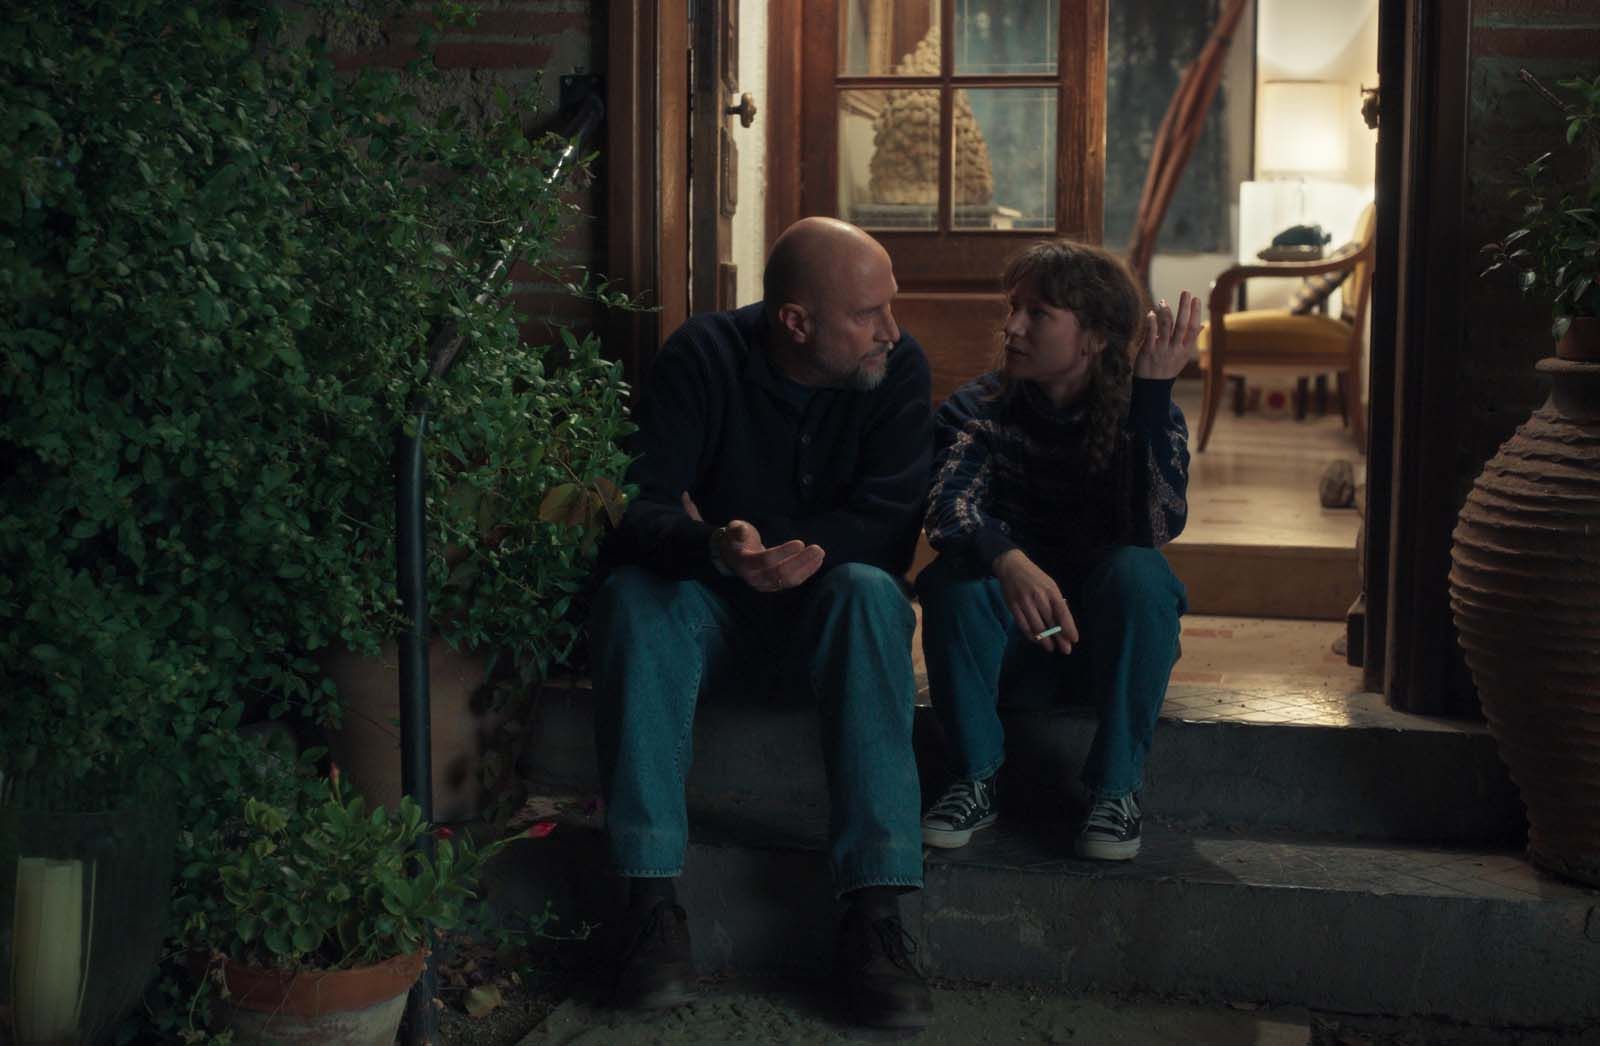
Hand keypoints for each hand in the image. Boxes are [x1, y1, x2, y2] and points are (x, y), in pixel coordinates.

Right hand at [683, 492, 825, 591]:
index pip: (766, 560)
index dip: (783, 552)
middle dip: (801, 562)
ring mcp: (765, 584)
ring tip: (820, 555)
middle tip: (817, 549)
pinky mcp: (774, 586)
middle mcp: (755, 577)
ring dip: (807, 568)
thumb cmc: (736, 539)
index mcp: (744, 562)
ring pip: (789, 581)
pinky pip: (792, 582)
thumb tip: (742, 532)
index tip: (800, 543)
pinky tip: (817, 562)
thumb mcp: (734, 530)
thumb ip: (737, 530)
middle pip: (781, 573)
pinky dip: (806, 572)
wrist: (733, 555)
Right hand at [992, 549, 1078, 654]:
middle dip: (1059, 638)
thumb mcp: (1049, 585)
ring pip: (1037, 626)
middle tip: (1066, 650)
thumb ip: (1056, 602)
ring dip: (1045, 640)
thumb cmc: (1034, 577)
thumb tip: (1063, 623)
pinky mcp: (1013, 607)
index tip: (1074, 639)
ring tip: (1051, 648)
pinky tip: (1036, 640)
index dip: (1069, 627)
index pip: (1062, 612)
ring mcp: (1025, 602)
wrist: (1012, 566)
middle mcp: (1038, 597)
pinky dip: (1031, 635)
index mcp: (1050, 590)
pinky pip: (1023, 625)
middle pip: (1051, 622)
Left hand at [1132, 290, 1202, 379]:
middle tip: (1186, 292)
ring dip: (1166, 314)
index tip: (1196, 298)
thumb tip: (1202, 325)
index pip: (1192, 329)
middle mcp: (1175, 349)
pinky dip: (1151, 323)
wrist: (1153, 386)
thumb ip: (1191, 339)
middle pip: (1181, 326)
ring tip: (1164, 301)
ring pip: (1166, 329)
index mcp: (1185, 349)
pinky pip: (1150, 335)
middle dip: (1184, 308)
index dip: (1195, 313)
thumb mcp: (1183, 355)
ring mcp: (1162, 350)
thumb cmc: (1168, 367)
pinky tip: (1151, 313)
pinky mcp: (1148, 352)